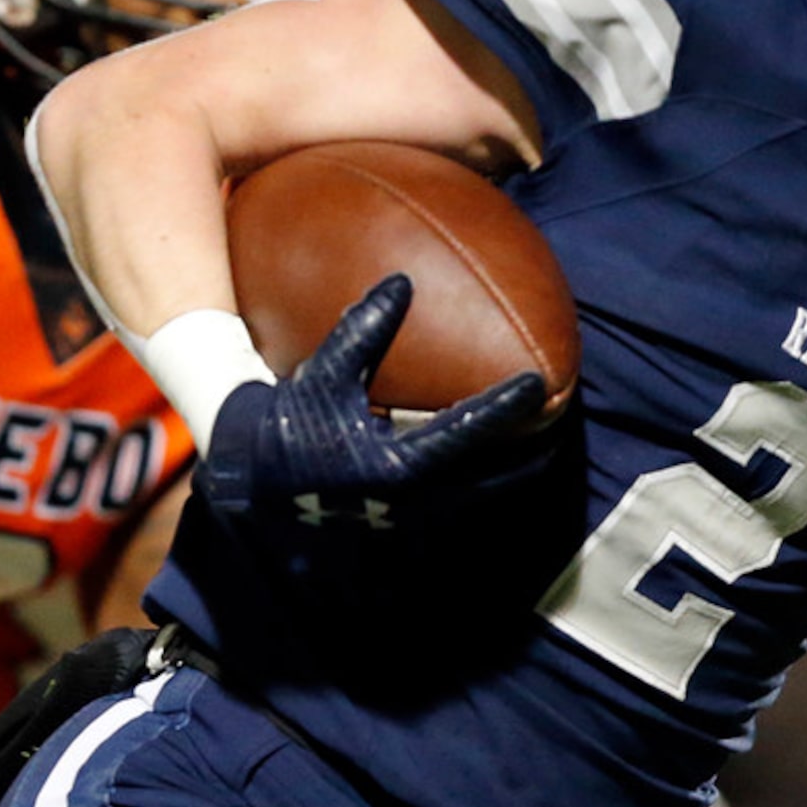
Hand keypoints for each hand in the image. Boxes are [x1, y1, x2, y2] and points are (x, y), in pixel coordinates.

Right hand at [197, 272, 545, 530]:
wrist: (248, 480)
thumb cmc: (285, 423)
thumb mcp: (323, 374)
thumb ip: (364, 331)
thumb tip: (401, 283)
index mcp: (396, 465)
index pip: (467, 431)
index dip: (506, 408)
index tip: (539, 386)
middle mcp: (409, 499)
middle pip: (489, 480)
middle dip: (526, 456)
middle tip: (558, 428)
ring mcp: (405, 518)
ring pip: (474, 498)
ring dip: (506, 475)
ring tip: (535, 451)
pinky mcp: (395, 524)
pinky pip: (450, 505)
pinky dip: (475, 486)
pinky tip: (486, 469)